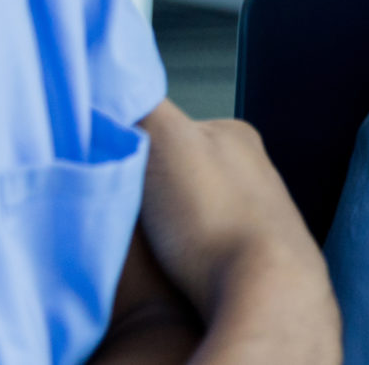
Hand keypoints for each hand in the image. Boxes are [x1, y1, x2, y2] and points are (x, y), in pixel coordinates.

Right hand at [133, 103, 338, 364]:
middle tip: (121, 204)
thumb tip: (114, 82)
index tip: (107, 165)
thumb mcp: (164, 137)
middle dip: (145, 184)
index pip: (166, 126)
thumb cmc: (215, 215)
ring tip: (143, 238)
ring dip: (160, 220)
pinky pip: (196, 243)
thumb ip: (139, 102)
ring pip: (184, 207)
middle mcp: (249, 168)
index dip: (128, 143)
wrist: (261, 287)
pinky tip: (166, 261)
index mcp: (232, 133)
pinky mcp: (244, 257)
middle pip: (175, 167)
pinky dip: (177, 249)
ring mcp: (251, 214)